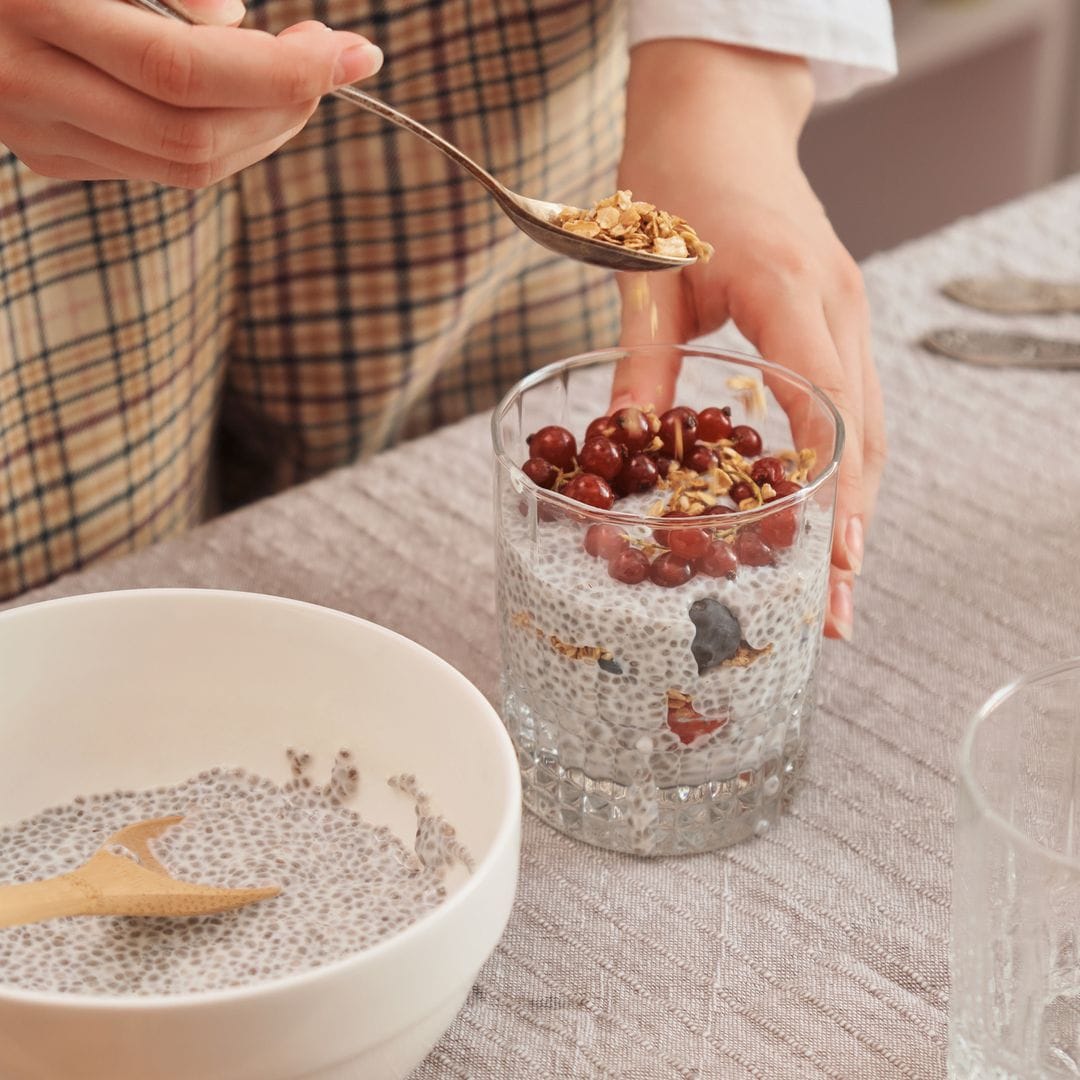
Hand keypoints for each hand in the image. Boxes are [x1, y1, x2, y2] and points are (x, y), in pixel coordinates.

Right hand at [0, 0, 381, 186]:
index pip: (182, 70)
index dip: (281, 71)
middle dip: (286, 107)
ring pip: (184, 166)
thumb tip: (232, 22)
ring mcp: (35, 130)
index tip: (354, 51)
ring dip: (265, 130)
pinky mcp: (48, 153)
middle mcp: (24, 80)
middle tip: (332, 60)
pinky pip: (159, 164)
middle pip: (192, 136)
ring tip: (298, 78)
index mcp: (29, 1)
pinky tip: (241, 96)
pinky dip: (222, 135)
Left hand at [613, 42, 884, 640]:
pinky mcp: (838, 324)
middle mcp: (836, 306)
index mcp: (787, 287)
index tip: (828, 554)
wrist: (718, 121)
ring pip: (870, 429)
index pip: (825, 399)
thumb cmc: (675, 184)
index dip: (829, 485)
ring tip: (838, 587)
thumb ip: (639, 361)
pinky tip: (828, 519)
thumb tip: (622, 444)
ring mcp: (846, 314)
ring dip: (857, 509)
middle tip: (836, 608)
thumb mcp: (644, 274)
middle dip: (853, 526)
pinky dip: (847, 470)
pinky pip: (854, 408)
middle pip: (864, 433)